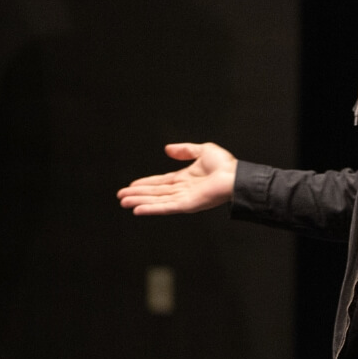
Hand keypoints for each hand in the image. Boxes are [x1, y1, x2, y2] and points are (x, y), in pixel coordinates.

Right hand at [117, 142, 237, 214]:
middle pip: (156, 192)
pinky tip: (138, 209)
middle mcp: (183, 189)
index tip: (131, 185)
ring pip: (157, 200)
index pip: (161, 182)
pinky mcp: (187, 205)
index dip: (145, 183)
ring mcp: (185, 198)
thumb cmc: (226, 165)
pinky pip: (166, 207)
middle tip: (121, 196)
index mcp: (186, 178)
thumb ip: (185, 150)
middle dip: (138, 194)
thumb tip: (168, 149)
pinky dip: (152, 208)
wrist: (236, 176)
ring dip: (140, 201)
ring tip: (124, 202)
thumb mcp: (203, 150)